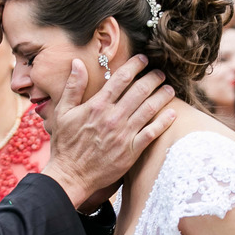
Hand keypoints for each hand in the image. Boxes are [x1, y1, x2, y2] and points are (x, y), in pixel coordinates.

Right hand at [42, 55, 176, 208]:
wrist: (71, 175)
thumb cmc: (65, 144)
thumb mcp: (62, 113)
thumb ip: (73, 87)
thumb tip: (77, 63)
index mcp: (97, 106)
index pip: (120, 79)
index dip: (134, 66)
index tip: (143, 59)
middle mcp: (113, 117)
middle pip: (139, 91)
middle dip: (153, 78)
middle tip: (160, 73)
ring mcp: (124, 134)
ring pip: (149, 109)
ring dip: (161, 96)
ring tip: (169, 89)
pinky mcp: (131, 151)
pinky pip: (152, 133)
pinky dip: (163, 122)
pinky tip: (172, 114)